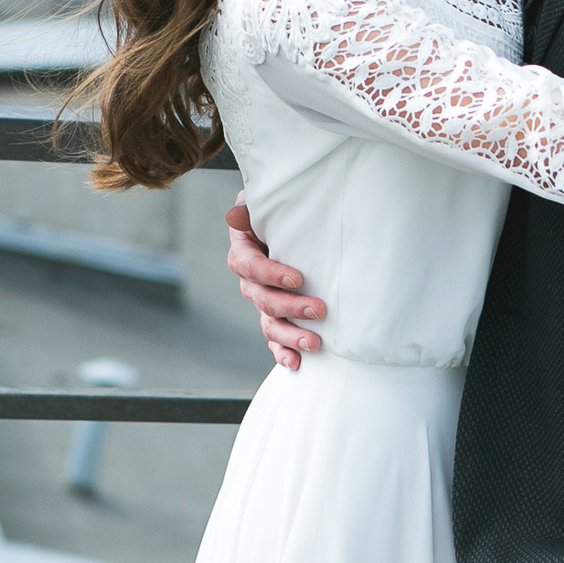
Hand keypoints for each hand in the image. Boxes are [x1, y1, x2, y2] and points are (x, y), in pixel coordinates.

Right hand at [227, 194, 322, 370]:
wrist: (283, 222)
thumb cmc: (278, 210)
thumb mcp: (265, 199)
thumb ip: (257, 203)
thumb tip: (243, 209)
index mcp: (243, 250)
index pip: (251, 266)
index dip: (271, 274)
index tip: (298, 278)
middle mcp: (249, 280)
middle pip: (262, 300)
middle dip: (291, 308)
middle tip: (320, 310)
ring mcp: (260, 300)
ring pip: (269, 324)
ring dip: (291, 336)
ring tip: (315, 343)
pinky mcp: (274, 315)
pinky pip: (273, 339)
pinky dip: (282, 353)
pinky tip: (296, 363)